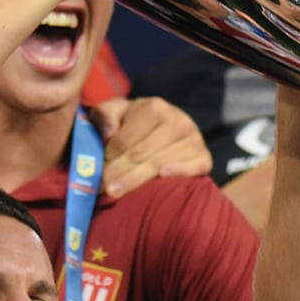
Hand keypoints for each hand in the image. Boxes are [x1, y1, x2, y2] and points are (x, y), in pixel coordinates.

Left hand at [91, 96, 211, 197]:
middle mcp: (177, 120)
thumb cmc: (138, 124)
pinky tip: (163, 176)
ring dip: (135, 180)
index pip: (124, 140)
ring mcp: (194, 139)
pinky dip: (179, 171)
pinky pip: (193, 167)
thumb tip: (108, 132)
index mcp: (154, 107)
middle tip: (101, 188)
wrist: (171, 130)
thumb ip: (105, 115)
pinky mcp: (205, 158)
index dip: (107, 157)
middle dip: (116, 172)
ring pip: (159, 163)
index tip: (94, 172)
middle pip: (139, 154)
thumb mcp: (118, 112)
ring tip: (114, 193)